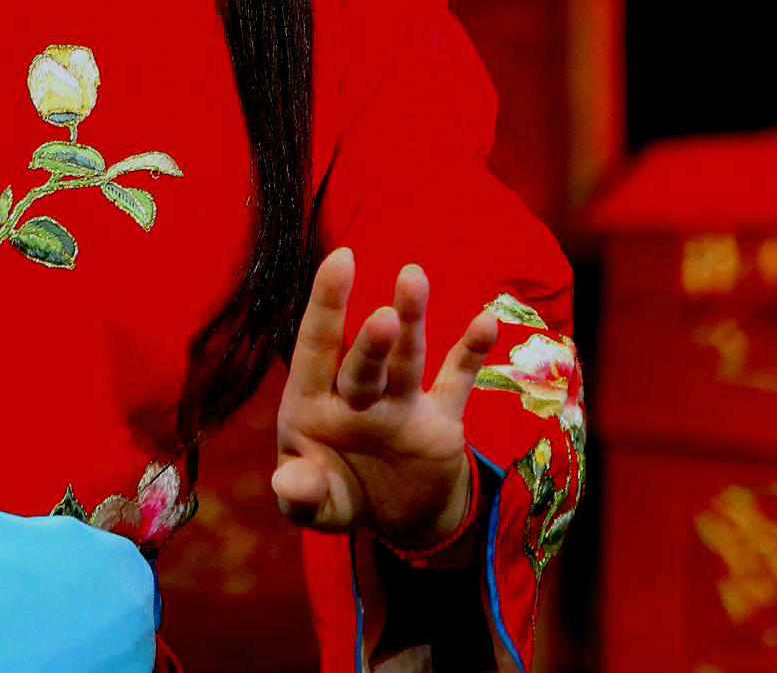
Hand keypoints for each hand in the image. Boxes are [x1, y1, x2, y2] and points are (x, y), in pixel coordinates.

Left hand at [271, 246, 499, 547]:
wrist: (397, 516)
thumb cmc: (339, 494)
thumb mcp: (315, 504)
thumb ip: (302, 494)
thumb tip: (289, 482)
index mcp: (314, 404)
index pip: (316, 349)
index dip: (326, 305)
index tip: (340, 259)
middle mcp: (358, 395)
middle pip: (364, 362)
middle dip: (373, 342)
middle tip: (383, 318)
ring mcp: (401, 403)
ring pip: (407, 358)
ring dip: (413, 322)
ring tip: (413, 278)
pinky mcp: (440, 419)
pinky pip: (457, 380)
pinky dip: (471, 353)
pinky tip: (487, 321)